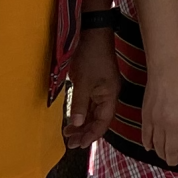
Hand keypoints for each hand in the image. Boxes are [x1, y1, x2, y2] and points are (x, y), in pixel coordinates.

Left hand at [63, 28, 118, 147]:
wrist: (93, 33)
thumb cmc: (90, 56)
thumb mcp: (83, 82)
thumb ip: (80, 104)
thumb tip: (77, 124)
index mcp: (109, 96)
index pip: (103, 122)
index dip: (91, 135)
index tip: (79, 145)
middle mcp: (108, 95)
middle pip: (99, 120)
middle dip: (85, 132)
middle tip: (70, 143)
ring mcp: (102, 89)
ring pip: (94, 112)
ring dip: (82, 124)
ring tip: (68, 133)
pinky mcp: (95, 83)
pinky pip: (90, 104)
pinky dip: (82, 112)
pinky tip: (73, 118)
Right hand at [139, 60, 177, 167]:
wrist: (167, 70)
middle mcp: (172, 124)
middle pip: (172, 149)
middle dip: (173, 159)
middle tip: (174, 163)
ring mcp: (158, 121)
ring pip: (158, 145)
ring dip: (161, 154)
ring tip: (164, 158)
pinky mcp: (146, 116)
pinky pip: (146, 135)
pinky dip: (148, 143)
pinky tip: (150, 148)